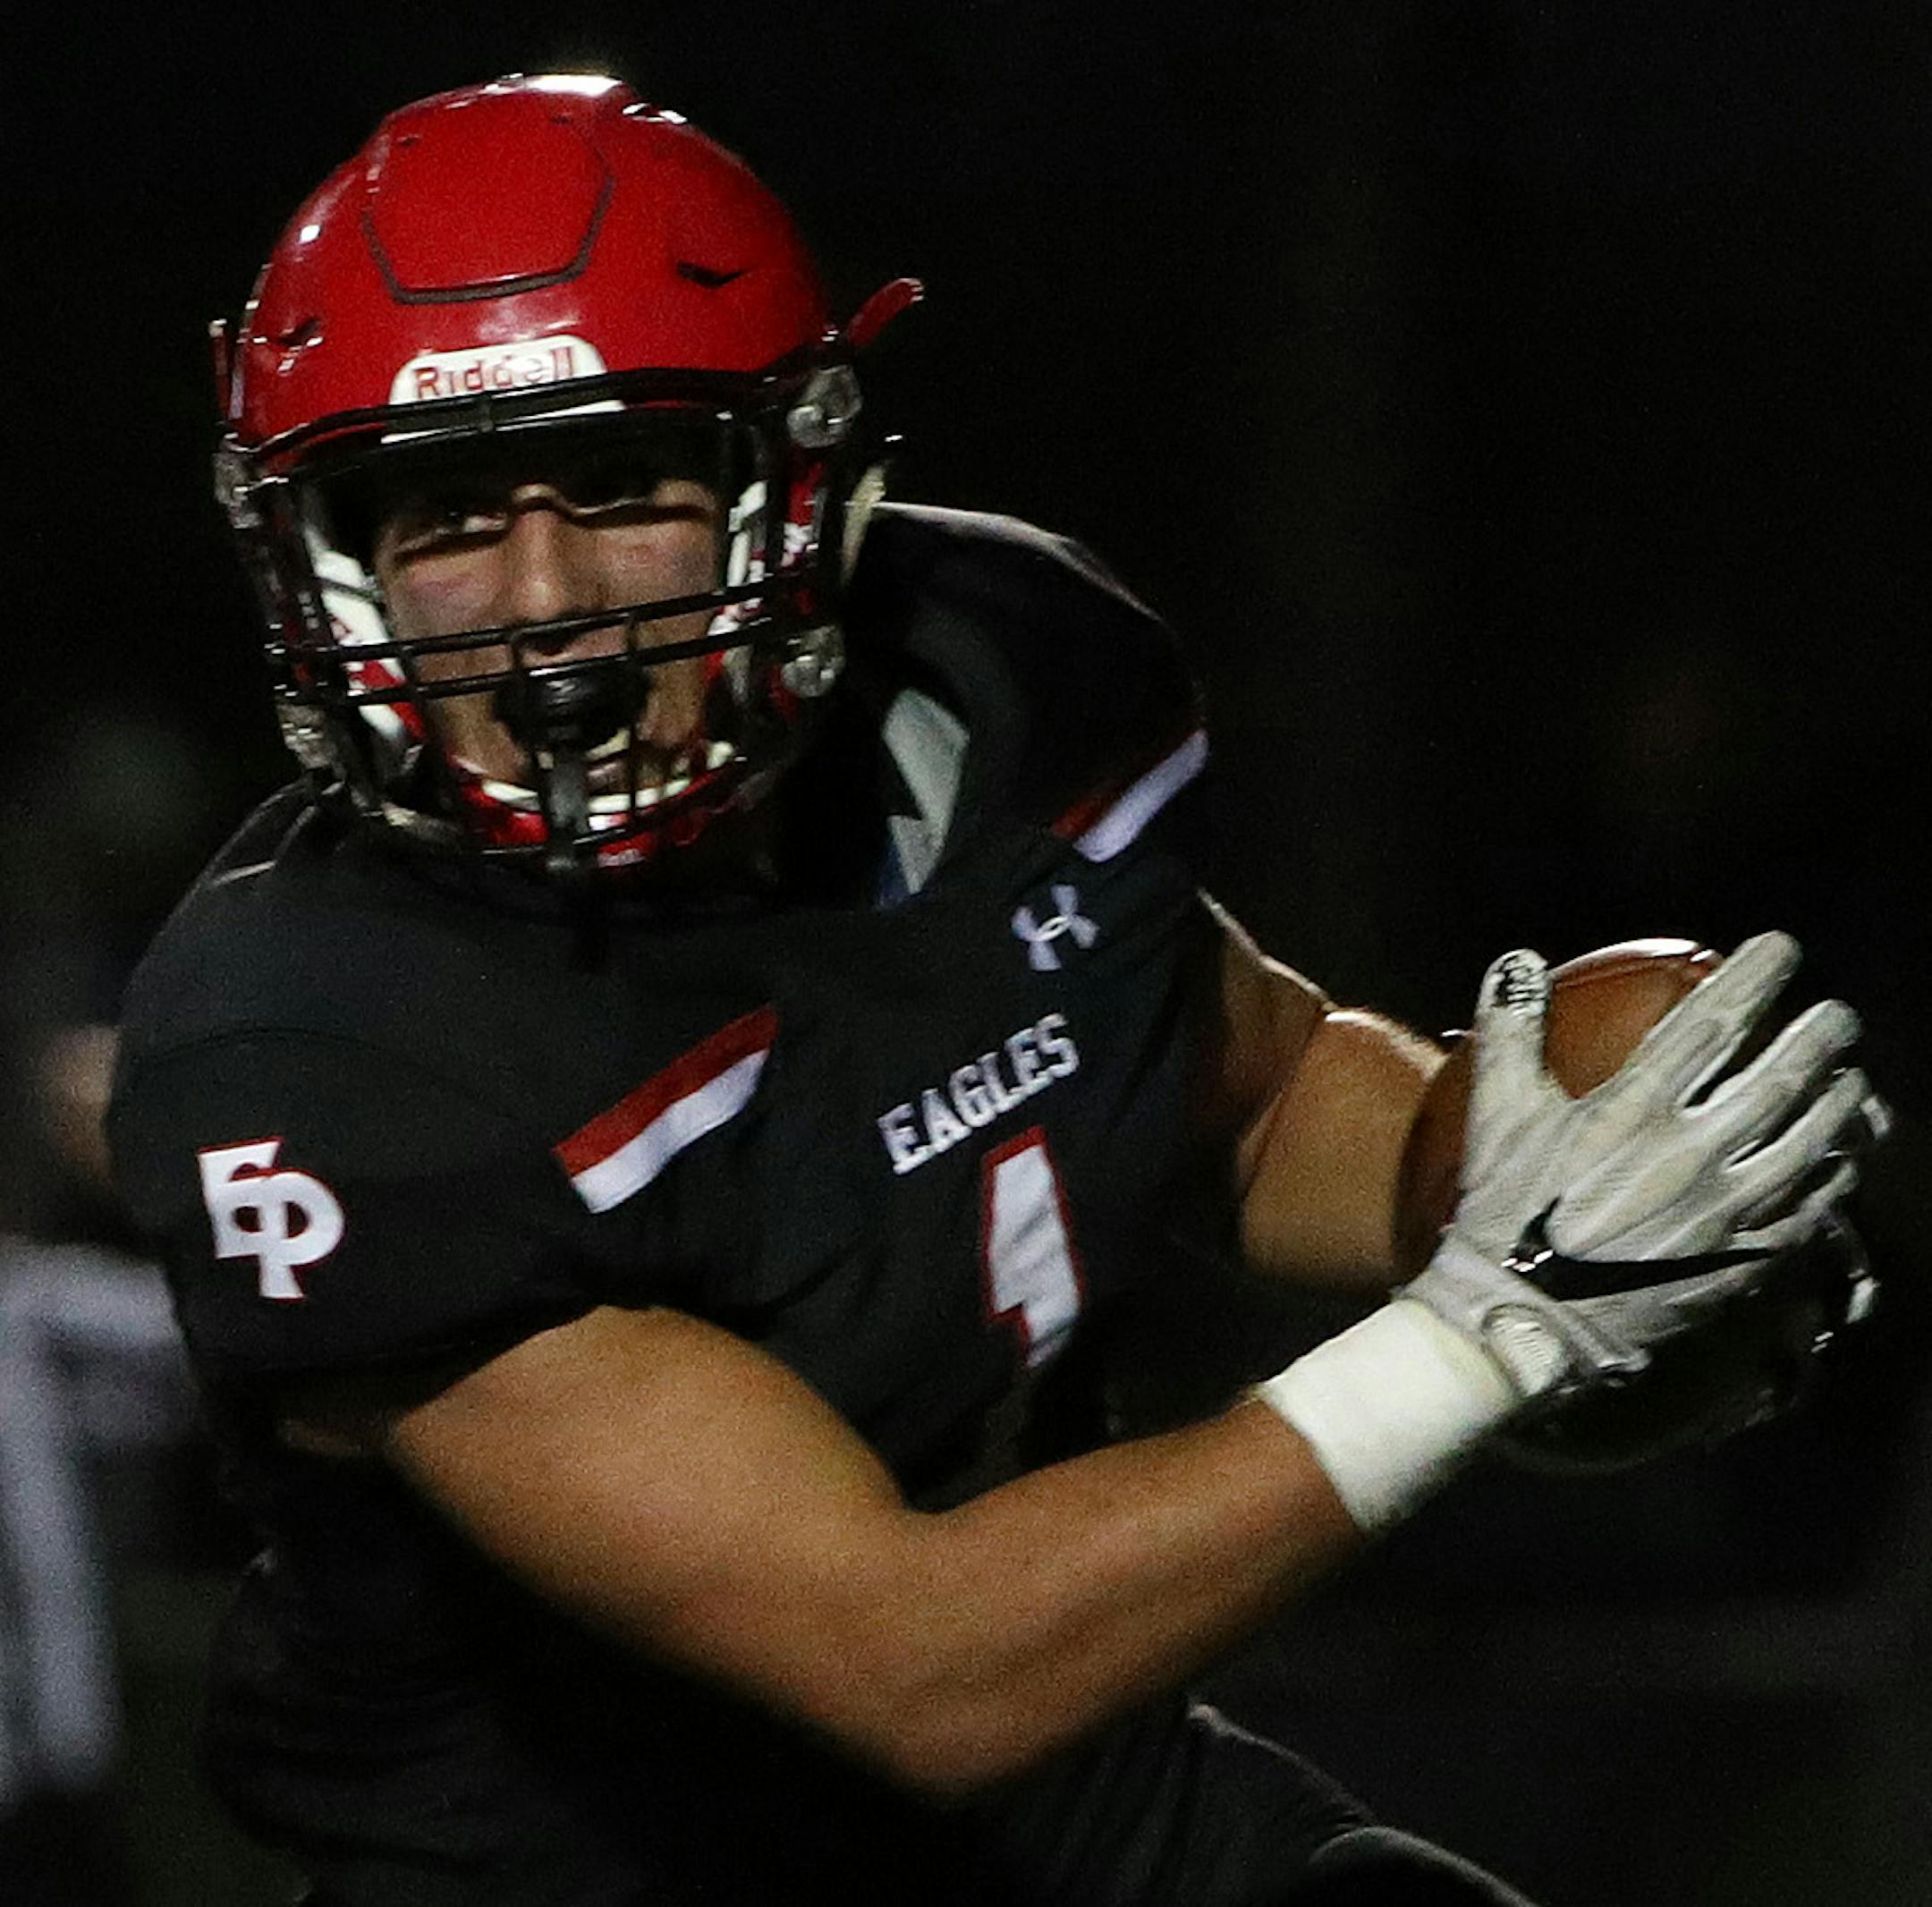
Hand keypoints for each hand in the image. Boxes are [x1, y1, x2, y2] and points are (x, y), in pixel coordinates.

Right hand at [1403, 931, 1878, 1401]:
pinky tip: (1841, 1155)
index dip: (1757, 976)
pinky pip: (1813, 1205)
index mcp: (1632, 1109)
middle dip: (1821, 1035)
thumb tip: (1517, 960)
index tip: (1783, 949)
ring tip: (1852, 1077)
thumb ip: (1512, 1031)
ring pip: (1812, 1140)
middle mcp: (1689, 1153)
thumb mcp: (1499, 1114)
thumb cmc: (1505, 1211)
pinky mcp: (1743, 1260)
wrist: (1522, 1318)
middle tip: (1838, 1015)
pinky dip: (1836, 1172)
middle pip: (1782, 1076)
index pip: (1713, 1022)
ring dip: (1842, 1100)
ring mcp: (1724, 1210)